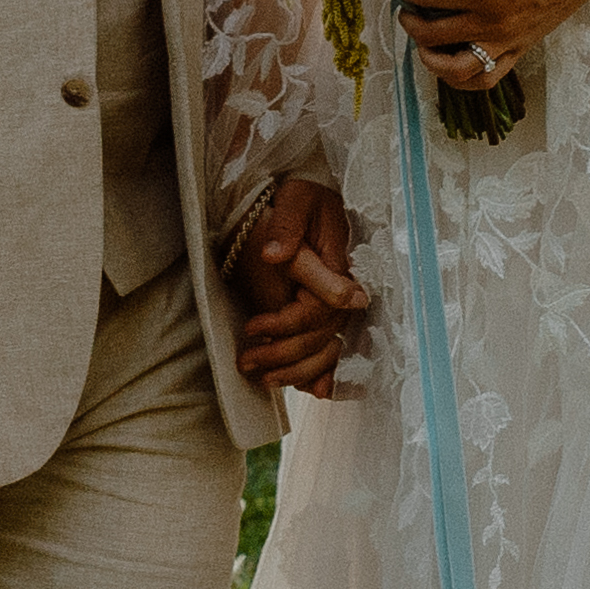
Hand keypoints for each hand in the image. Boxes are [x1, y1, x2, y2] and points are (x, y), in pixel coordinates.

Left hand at [230, 173, 371, 399]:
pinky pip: (334, 350)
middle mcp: (343, 291)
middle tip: (245, 362)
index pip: (315, 312)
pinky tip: (313, 391)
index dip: (282, 325)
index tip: (252, 327)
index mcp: (337, 266)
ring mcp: (340, 304)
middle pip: (320, 338)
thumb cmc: (302, 197)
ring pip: (327, 350)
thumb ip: (287, 229)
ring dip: (298, 372)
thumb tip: (274, 255)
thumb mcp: (295, 202)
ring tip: (264, 380)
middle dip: (282, 356)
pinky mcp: (331, 311)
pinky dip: (324, 372)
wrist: (310, 198)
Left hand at [397, 0, 589, 95]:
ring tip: (420, 42)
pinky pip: (485, 80)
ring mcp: (506, 44)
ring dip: (429, 58)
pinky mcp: (519, 52)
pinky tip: (448, 67)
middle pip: (433, 34)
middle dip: (410, 22)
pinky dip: (461, 80)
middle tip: (406, 9)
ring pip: (454, 69)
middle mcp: (493, 26)